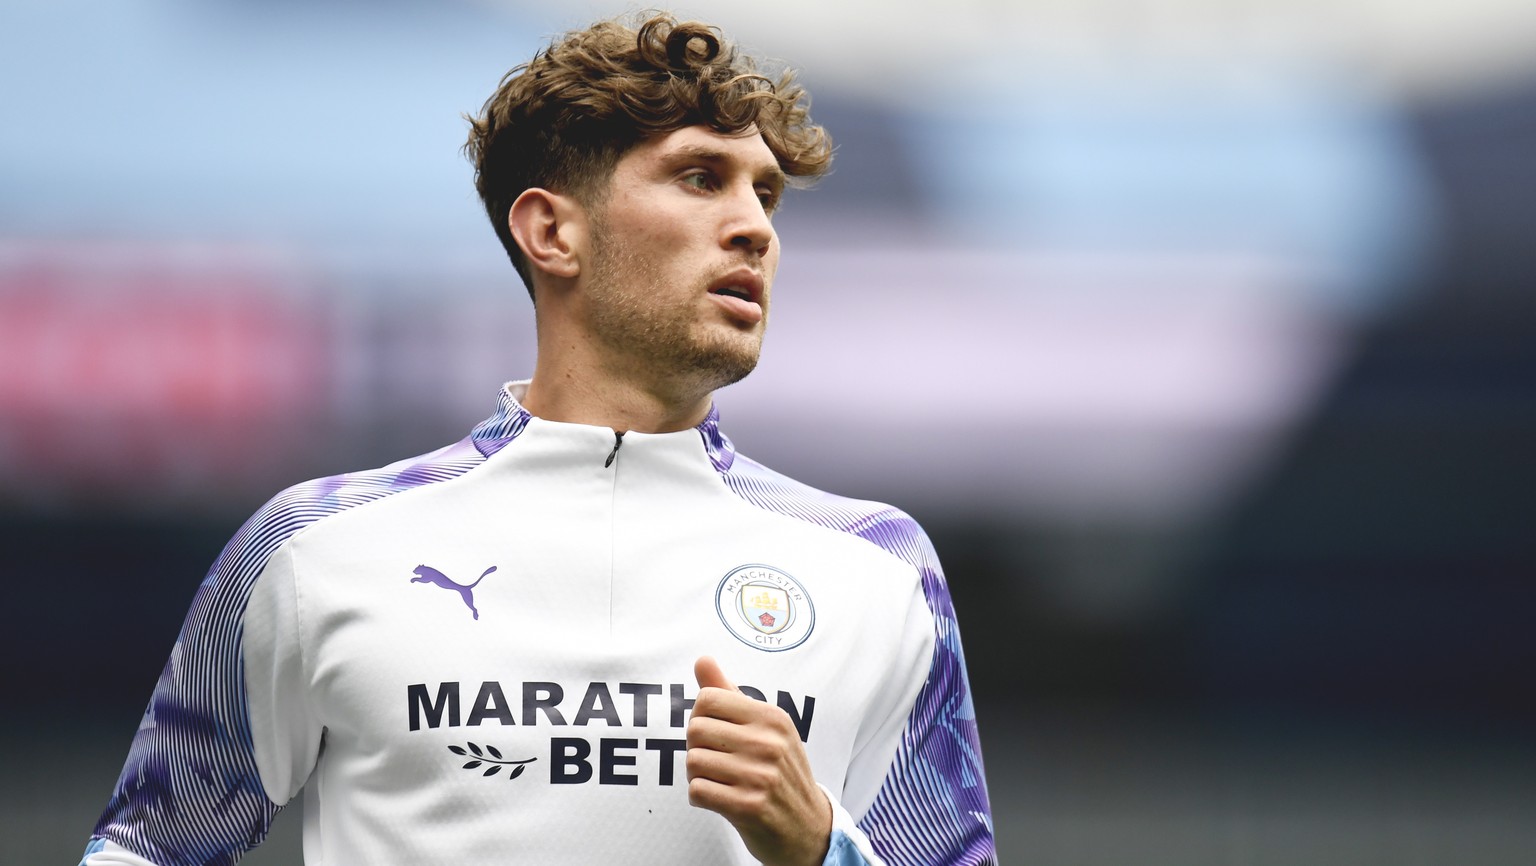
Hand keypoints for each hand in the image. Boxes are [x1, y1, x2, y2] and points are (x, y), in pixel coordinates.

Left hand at [687, 656, 832, 865]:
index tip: (716, 735)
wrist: (809, 827)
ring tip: (720, 781)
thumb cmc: (779, 772)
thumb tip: (702, 659)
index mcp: (772, 717)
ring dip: (698, 775)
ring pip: (692, 761)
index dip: (701, 718)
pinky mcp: (749, 806)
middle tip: (717, 761)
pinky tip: (720, 799)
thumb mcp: (765, 728)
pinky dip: (700, 797)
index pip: (707, 699)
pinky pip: (697, 791)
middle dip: (697, 747)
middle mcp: (768, 743)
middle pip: (695, 729)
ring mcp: (760, 775)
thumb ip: (729, 693)